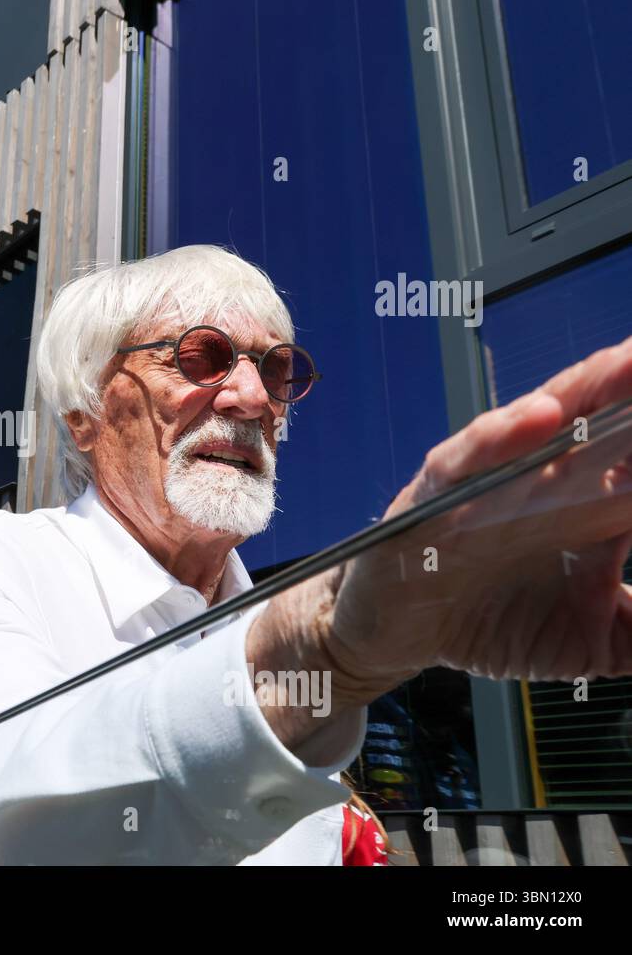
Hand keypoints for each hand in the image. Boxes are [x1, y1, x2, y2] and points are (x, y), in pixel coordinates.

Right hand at [322, 334, 631, 689]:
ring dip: (587, 389)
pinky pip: (466, 456)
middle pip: (608, 418)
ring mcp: (490, 477)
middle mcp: (546, 477)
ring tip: (630, 363)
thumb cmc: (494, 622)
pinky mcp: (434, 492)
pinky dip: (498, 435)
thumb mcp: (592, 644)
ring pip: (542, 419)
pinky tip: (540, 416)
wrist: (397, 636)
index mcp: (593, 501)